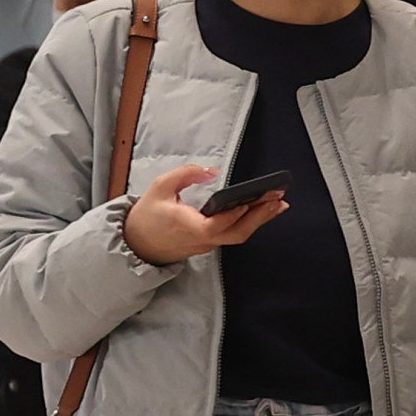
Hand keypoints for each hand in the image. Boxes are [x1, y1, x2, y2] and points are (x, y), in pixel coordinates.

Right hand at [121, 162, 282, 265]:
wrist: (137, 243)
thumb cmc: (147, 215)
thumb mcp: (160, 186)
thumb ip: (185, 174)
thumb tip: (211, 170)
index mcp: (188, 227)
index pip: (216, 225)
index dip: (234, 215)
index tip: (249, 202)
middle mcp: (202, 240)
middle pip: (237, 233)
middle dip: (260, 216)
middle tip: (278, 199)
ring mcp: (207, 245)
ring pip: (238, 236)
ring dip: (259, 220)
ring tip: (278, 203)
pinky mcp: (209, 244)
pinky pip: (233, 235)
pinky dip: (249, 223)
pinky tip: (261, 211)